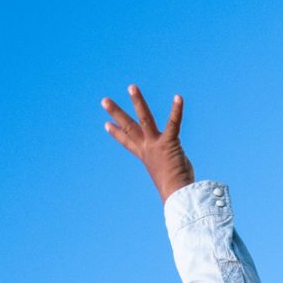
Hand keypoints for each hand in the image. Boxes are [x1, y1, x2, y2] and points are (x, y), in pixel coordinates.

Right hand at [100, 84, 194, 200]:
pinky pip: (173, 123)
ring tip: (131, 87)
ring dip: (138, 101)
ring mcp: (156, 144)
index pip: (128, 143)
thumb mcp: (169, 176)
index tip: (107, 124)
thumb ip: (171, 171)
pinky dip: (176, 110)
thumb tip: (178, 175)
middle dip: (116, 113)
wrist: (176, 195)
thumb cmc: (177, 190)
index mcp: (145, 156)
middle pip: (128, 127)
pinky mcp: (169, 142)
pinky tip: (178, 97)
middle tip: (104, 100)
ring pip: (144, 119)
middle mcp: (147, 148)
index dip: (117, 133)